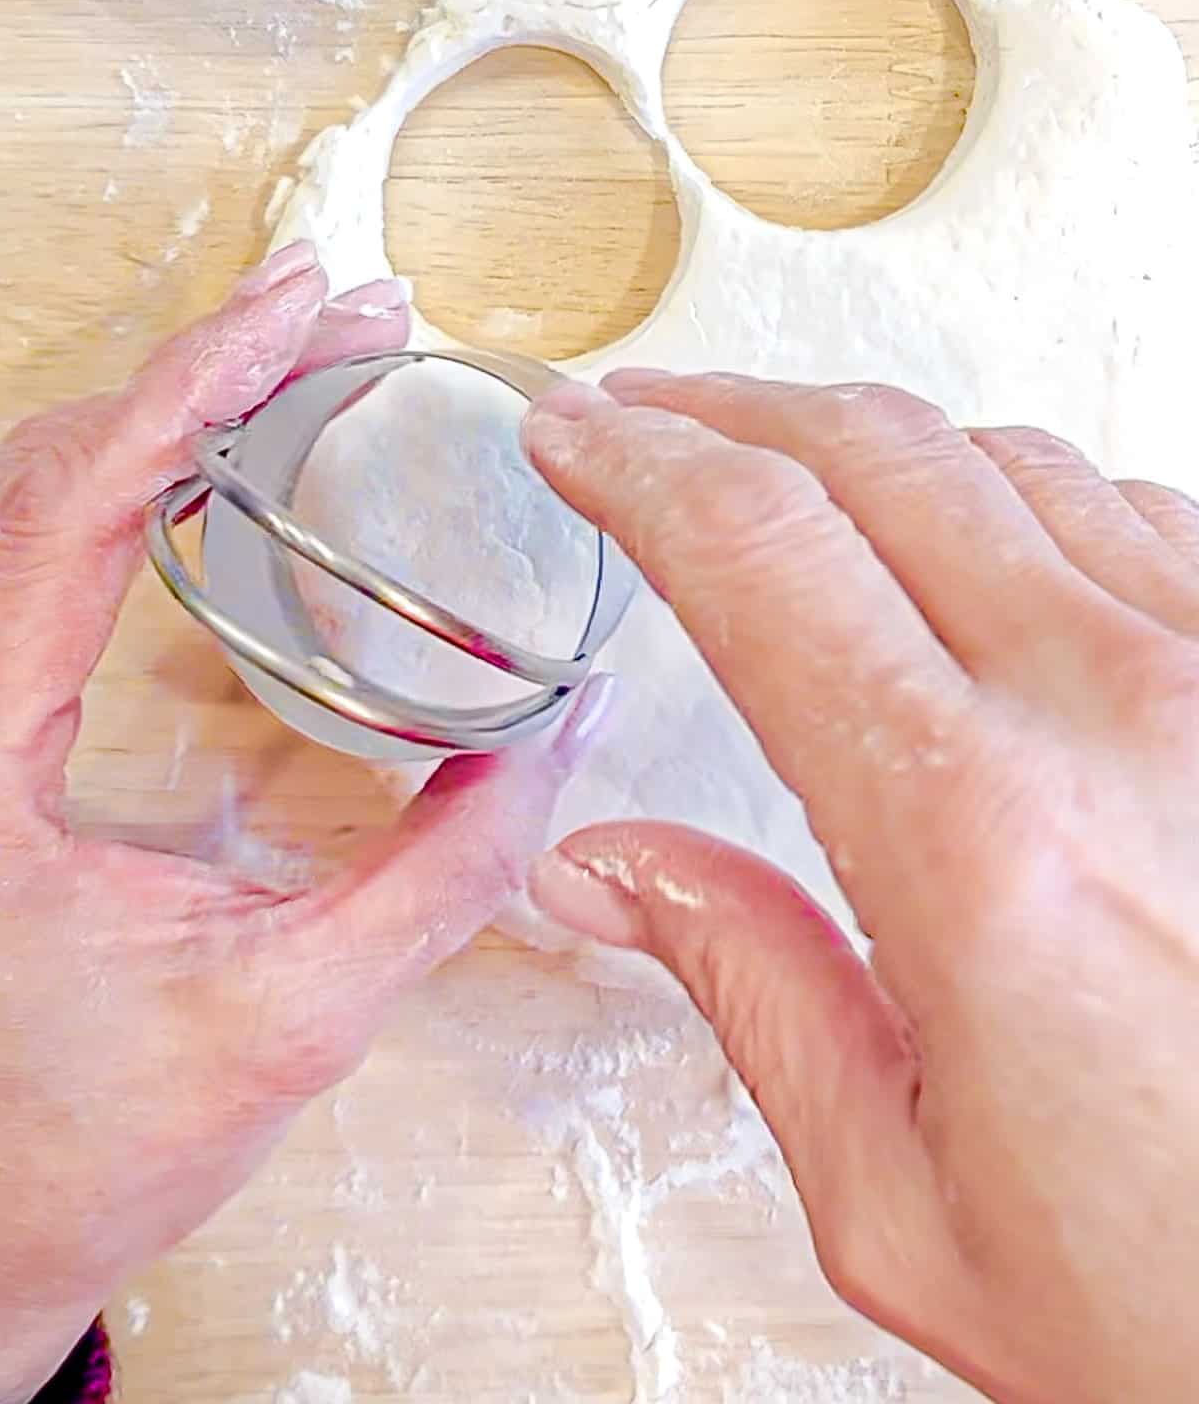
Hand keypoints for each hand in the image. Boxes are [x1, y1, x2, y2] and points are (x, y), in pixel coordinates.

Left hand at [0, 243, 599, 1402]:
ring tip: (309, 364)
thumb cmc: (94, 1140)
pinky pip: (61, 560)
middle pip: (57, 465)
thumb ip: (441, 875)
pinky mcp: (2, 729)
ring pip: (48, 497)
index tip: (301, 312)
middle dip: (209, 371)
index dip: (196, 388)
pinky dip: (156, 486)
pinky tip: (240, 472)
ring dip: (180, 413)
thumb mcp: (294, 1015)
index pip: (79, 508)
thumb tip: (558, 739)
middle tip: (342, 319)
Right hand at [525, 370, 1198, 1403]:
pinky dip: (1018, 492)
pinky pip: (1138, 514)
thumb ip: (750, 987)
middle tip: (649, 421)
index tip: (575, 441)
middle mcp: (1118, 717)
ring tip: (786, 466)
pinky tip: (969, 529)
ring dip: (867, 442)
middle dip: (726, 415)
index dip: (637, 469)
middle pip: (874, 456)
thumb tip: (613, 873)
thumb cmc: (1181, 1298)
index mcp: (979, 840)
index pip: (757, 555)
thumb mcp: (906, 1200)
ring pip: (1009, 461)